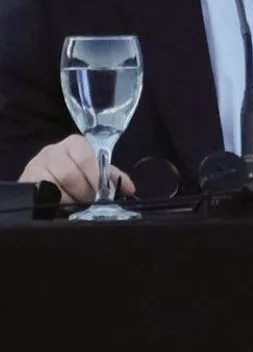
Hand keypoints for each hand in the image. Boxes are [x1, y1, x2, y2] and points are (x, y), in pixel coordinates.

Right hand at [19, 134, 135, 204]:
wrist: (44, 185)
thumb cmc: (76, 177)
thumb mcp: (95, 174)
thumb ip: (112, 178)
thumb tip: (129, 188)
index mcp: (75, 144)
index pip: (87, 158)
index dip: (96, 178)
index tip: (101, 193)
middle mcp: (53, 150)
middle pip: (71, 174)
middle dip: (83, 192)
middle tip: (88, 202)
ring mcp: (35, 164)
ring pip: (56, 186)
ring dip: (69, 200)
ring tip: (74, 205)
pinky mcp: (24, 180)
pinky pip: (41, 194)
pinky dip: (54, 202)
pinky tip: (59, 206)